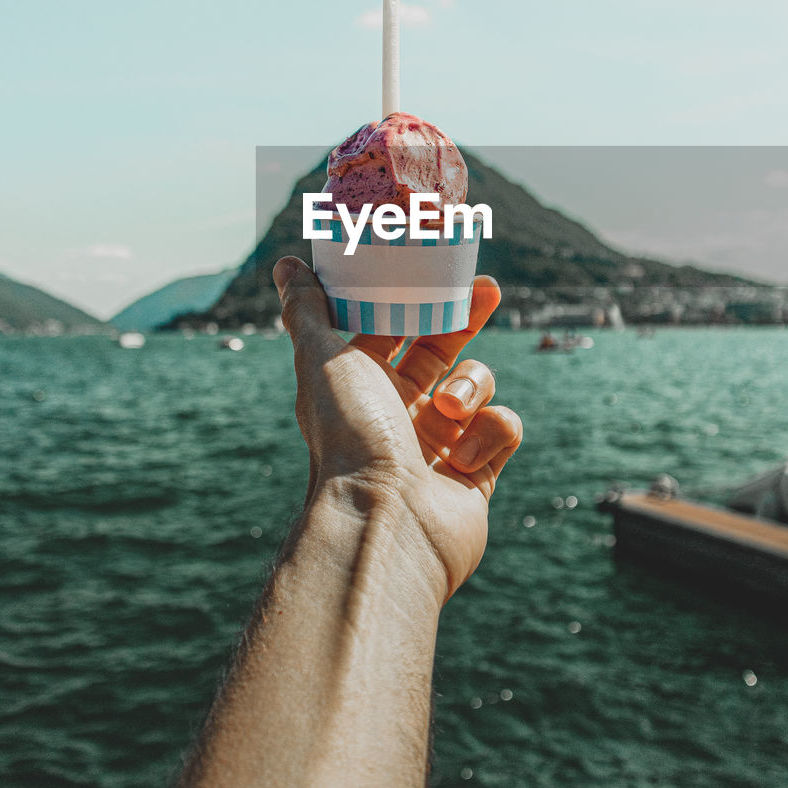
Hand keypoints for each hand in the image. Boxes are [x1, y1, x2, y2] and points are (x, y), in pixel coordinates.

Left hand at [273, 258, 521, 600]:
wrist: (385, 522)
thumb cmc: (349, 436)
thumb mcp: (321, 357)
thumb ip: (306, 308)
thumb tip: (286, 264)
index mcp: (361, 385)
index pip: (393, 329)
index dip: (415, 297)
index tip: (440, 268)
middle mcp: (397, 414)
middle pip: (440, 351)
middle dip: (464, 319)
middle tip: (488, 288)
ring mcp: (438, 445)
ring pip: (475, 387)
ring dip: (470, 388)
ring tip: (449, 412)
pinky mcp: (476, 475)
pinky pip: (501, 428)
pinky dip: (489, 432)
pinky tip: (465, 454)